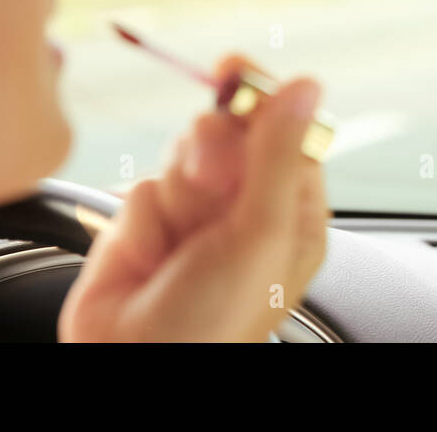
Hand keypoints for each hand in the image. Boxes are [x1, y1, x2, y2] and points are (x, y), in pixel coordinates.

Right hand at [58, 56, 328, 341]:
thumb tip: (306, 87)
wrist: (130, 363)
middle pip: (231, 132)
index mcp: (293, 212)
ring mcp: (198, 213)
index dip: (260, 97)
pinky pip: (143, 185)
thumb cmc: (212, 324)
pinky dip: (142, 219)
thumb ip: (277, 153)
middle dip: (211, 151)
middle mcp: (248, 209)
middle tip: (209, 181)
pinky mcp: (148, 221)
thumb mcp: (258, 232)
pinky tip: (149, 258)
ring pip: (185, 153)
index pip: (287, 130)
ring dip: (178, 192)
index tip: (235, 72)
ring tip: (180, 242)